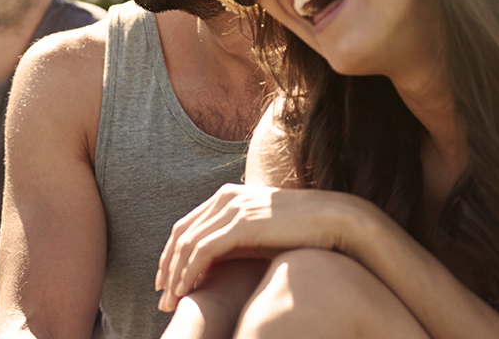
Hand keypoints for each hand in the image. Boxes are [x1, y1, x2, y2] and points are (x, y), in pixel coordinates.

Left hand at [155, 184, 367, 312]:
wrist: (336, 220)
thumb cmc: (300, 231)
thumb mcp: (259, 235)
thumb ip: (232, 242)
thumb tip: (209, 264)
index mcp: (226, 196)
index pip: (186, 226)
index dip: (170, 254)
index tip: (165, 280)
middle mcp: (224, 198)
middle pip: (181, 234)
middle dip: (167, 268)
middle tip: (162, 297)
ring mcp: (232, 208)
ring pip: (188, 244)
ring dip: (176, 274)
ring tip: (172, 300)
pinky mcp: (241, 224)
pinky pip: (204, 250)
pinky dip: (191, 271)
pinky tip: (187, 290)